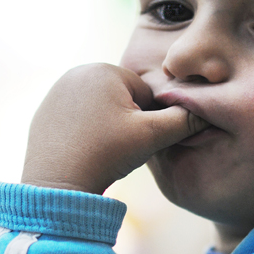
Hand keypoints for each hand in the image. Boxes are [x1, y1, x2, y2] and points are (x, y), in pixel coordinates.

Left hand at [21, 63, 207, 194]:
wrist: (57, 184)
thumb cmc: (106, 154)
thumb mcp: (153, 136)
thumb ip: (185, 119)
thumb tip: (208, 111)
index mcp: (104, 69)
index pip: (146, 93)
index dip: (149, 120)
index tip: (136, 140)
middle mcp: (77, 72)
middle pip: (122, 98)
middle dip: (128, 120)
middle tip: (119, 146)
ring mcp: (57, 92)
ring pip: (100, 108)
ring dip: (108, 126)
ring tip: (102, 149)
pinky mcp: (44, 111)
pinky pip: (78, 118)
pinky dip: (85, 132)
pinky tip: (84, 150)